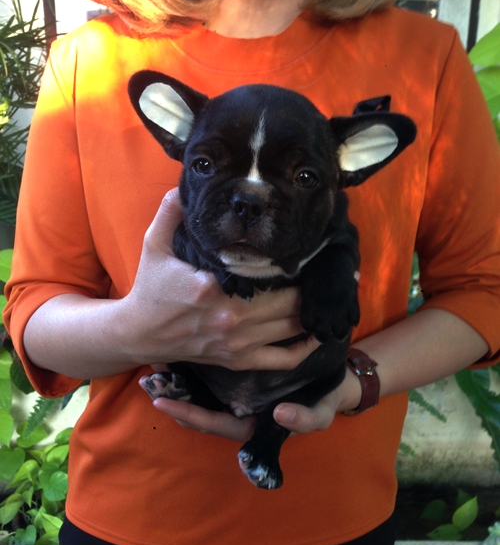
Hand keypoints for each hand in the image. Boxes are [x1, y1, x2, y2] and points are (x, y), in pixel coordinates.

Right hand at [122, 188, 319, 370]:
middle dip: (312, 286)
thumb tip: (186, 183)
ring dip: (313, 312)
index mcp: (213, 287)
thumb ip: (171, 212)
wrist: (138, 333)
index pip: (271, 272)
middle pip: (291, 301)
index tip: (309, 248)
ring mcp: (237, 343)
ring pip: (294, 328)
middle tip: (325, 272)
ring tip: (324, 295)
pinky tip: (316, 334)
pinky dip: (306, 349)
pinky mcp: (238, 360)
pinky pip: (284, 361)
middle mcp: (231, 318)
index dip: (296, 260)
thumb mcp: (154, 245)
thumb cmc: (151, 288)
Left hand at [148, 368, 360, 439]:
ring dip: (179, 379)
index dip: (189, 415)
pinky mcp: (240, 374)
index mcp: (251, 424)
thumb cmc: (325, 400)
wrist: (333, 382)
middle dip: (174, 396)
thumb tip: (280, 415)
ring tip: (155, 360)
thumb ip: (304, 419)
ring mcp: (237, 393)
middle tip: (149, 378)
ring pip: (201, 391)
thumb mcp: (320, 413)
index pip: (213, 423)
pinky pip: (211, 374)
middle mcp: (238, 410)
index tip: (163, 404)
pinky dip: (193, 365)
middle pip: (197, 409)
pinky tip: (179, 347)